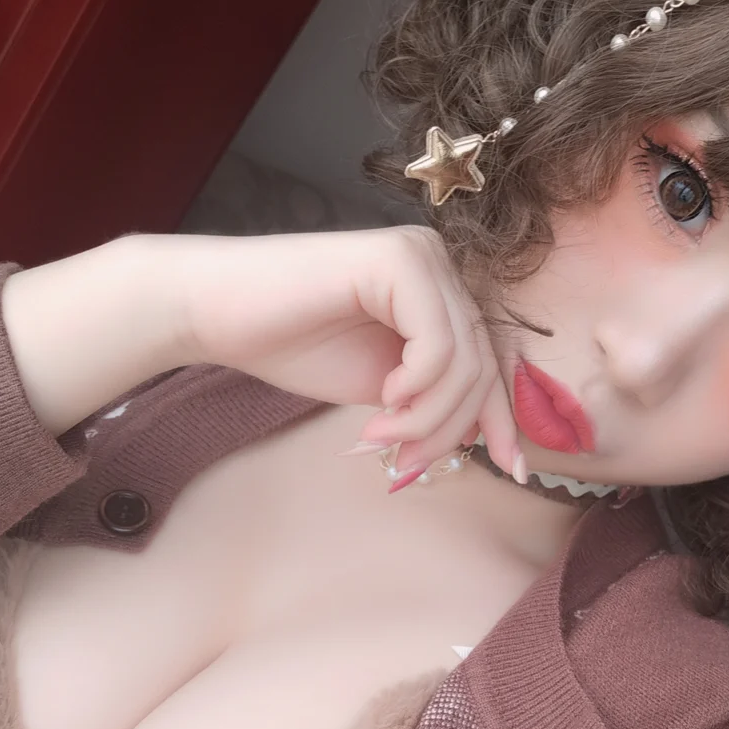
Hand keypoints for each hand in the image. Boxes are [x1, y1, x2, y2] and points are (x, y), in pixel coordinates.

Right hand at [170, 227, 520, 476]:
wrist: (216, 313)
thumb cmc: (290, 345)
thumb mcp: (383, 388)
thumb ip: (432, 399)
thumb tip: (486, 439)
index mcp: (438, 290)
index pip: (489, 362)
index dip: (501, 420)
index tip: (512, 471)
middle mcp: (438, 264)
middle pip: (483, 367)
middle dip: (449, 430)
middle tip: (401, 464)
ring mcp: (422, 256)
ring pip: (465, 363)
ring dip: (426, 419)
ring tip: (379, 436)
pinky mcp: (399, 260)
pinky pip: (439, 346)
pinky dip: (417, 388)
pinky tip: (382, 397)